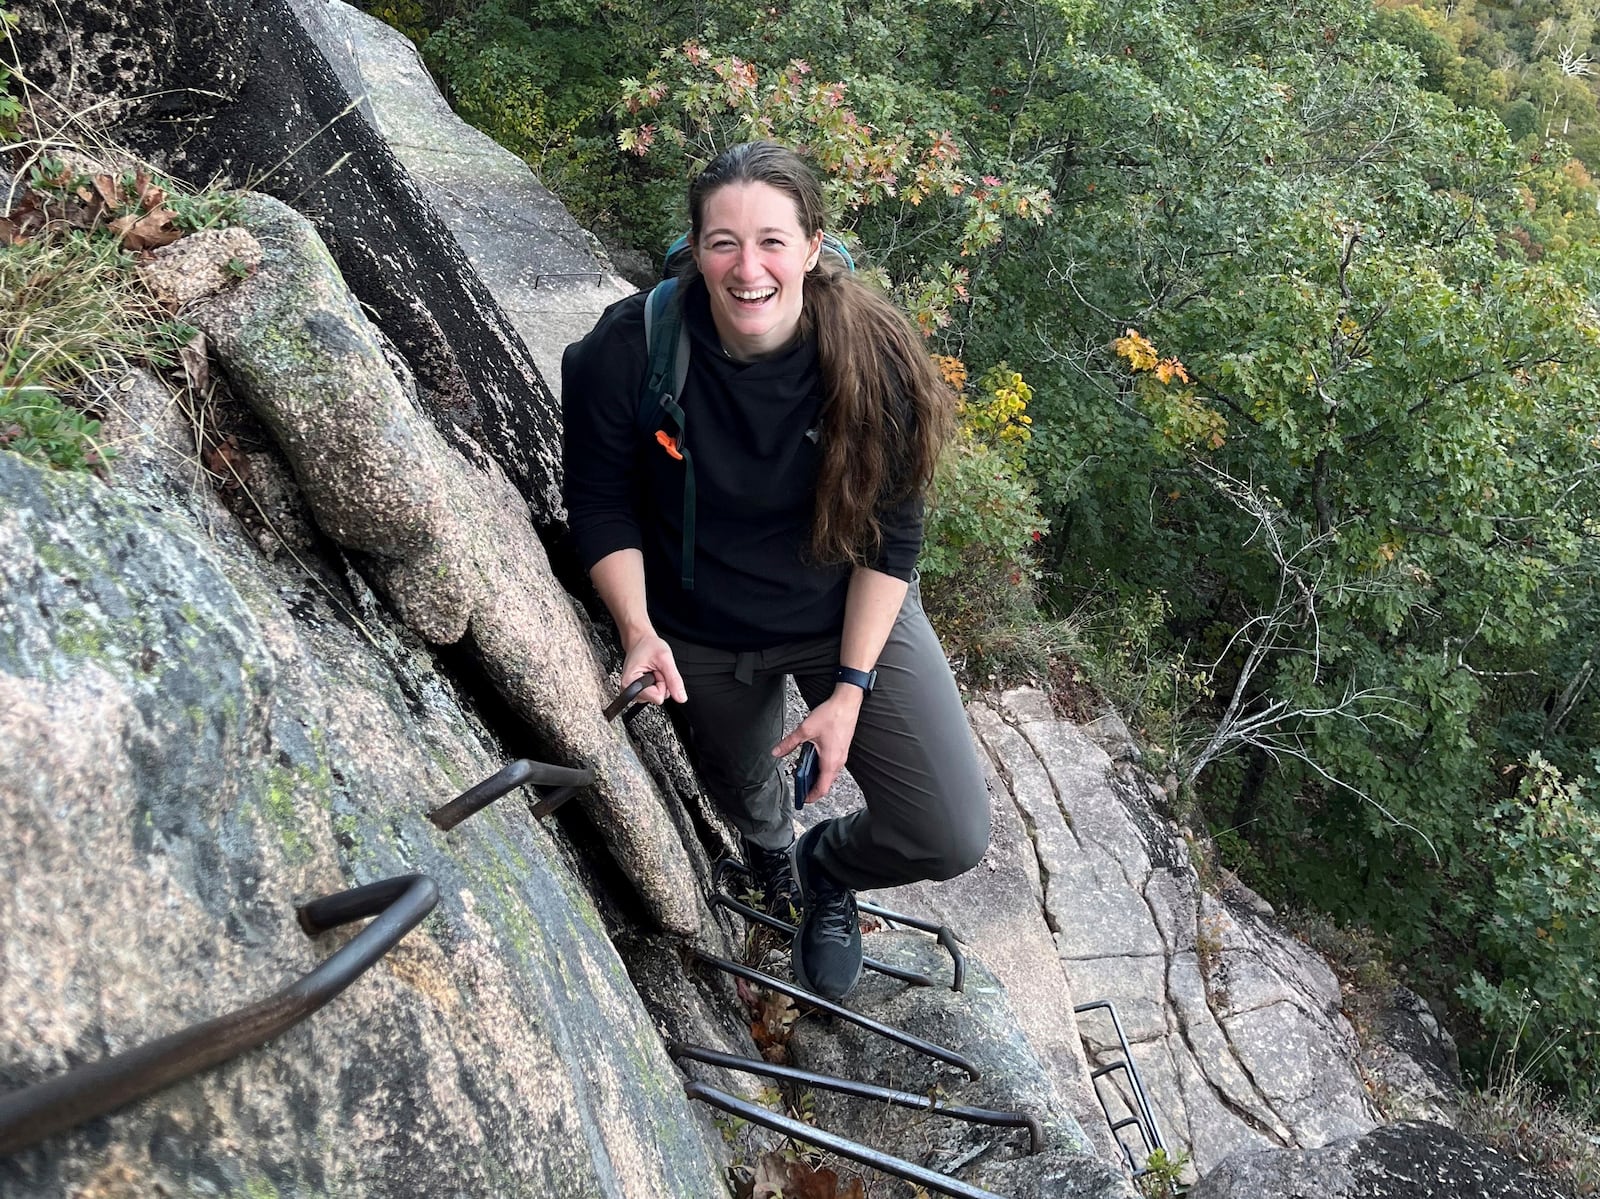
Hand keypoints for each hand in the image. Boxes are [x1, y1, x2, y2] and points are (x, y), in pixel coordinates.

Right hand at [620, 631, 686, 705]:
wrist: (641, 641)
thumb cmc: (648, 646)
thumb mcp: (665, 659)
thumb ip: (674, 679)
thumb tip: (681, 698)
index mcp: (631, 683)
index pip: (657, 697)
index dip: (662, 683)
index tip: (656, 670)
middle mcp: (630, 690)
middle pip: (658, 697)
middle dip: (662, 683)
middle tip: (656, 669)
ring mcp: (635, 692)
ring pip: (658, 696)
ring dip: (660, 683)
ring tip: (653, 670)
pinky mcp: (640, 692)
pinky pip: (656, 694)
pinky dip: (657, 684)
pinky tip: (651, 674)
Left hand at [772, 689, 862, 803]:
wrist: (847, 703)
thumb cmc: (831, 716)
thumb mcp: (805, 730)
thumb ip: (789, 743)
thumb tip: (777, 752)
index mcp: (830, 762)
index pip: (822, 789)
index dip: (811, 797)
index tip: (802, 799)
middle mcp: (838, 762)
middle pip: (825, 783)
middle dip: (811, 787)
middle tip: (798, 786)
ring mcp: (842, 756)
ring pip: (829, 774)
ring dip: (816, 776)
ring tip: (803, 771)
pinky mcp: (842, 749)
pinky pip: (832, 765)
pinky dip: (821, 767)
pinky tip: (812, 758)